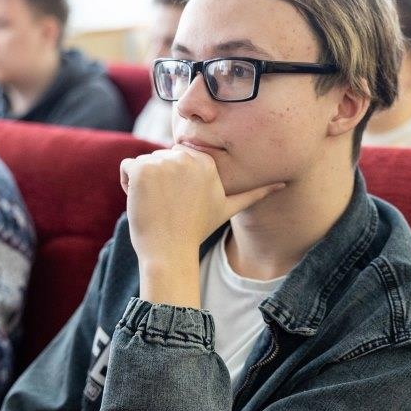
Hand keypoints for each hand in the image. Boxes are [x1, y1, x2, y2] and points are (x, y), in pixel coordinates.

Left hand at [119, 145, 283, 305]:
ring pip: (144, 162)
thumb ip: (255, 193)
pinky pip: (127, 166)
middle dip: (159, 180)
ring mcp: (164, 162)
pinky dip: (128, 184)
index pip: (179, 157)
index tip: (181, 202)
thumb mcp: (228, 208)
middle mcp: (187, 157)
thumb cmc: (196, 231)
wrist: (169, 252)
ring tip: (156, 206)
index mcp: (207, 162)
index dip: (176, 179)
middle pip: (161, 158)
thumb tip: (283, 184)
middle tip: (168, 206)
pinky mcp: (142, 169)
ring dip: (143, 184)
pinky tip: (142, 202)